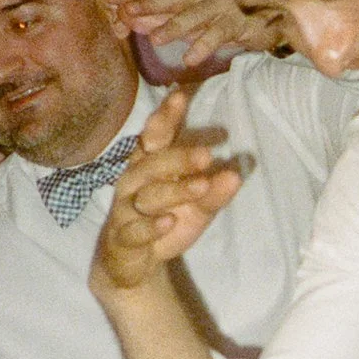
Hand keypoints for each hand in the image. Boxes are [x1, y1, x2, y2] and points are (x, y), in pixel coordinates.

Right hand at [91, 86, 242, 297]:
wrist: (131, 262)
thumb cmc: (164, 220)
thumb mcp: (196, 207)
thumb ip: (213, 190)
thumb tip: (236, 174)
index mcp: (148, 166)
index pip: (154, 137)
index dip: (165, 117)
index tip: (180, 96)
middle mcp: (132, 182)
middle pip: (151, 165)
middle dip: (178, 158)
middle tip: (207, 155)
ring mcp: (124, 210)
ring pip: (146, 196)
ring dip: (173, 191)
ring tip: (201, 186)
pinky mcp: (122, 239)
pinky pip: (134, 231)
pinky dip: (150, 227)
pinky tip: (169, 222)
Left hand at [102, 0, 287, 68]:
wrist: (271, 19)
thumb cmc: (223, 18)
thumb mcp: (189, 18)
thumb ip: (162, 17)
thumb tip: (129, 19)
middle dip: (148, 4)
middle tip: (125, 13)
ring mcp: (224, 4)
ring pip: (195, 14)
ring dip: (174, 26)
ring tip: (155, 39)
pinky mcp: (240, 22)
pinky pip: (219, 34)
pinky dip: (204, 46)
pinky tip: (189, 59)